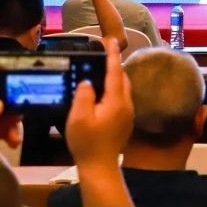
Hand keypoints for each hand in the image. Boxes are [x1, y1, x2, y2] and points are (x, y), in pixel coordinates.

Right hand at [65, 38, 132, 168]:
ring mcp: (128, 112)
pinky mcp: (125, 120)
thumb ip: (83, 95)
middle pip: (122, 77)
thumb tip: (87, 81)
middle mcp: (126, 103)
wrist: (100, 166)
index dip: (112, 55)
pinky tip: (104, 92)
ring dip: (115, 77)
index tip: (110, 40)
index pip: (115, 71)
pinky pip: (122, 97)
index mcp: (116, 100)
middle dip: (114, 64)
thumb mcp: (78, 118)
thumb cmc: (87, 142)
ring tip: (102, 70)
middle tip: (104, 53)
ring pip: (123, 88)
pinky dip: (114, 89)